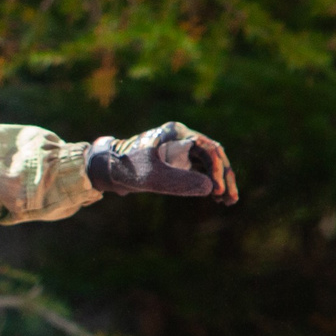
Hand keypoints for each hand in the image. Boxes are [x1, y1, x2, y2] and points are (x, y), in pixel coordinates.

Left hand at [85, 122, 237, 204]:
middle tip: (230, 198)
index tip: (217, 190)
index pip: (208, 148)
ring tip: (228, 202)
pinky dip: (208, 184)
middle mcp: (182, 138)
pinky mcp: (177, 162)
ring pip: (209, 164)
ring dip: (219, 182)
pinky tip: (216, 198)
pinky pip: (199, 171)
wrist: (105, 169)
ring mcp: (181, 150)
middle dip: (224, 177)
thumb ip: (178, 182)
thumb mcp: (150, 177)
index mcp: (177, 133)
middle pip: (213, 156)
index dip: (216, 170)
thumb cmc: (125, 168)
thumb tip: (211, 189)